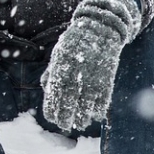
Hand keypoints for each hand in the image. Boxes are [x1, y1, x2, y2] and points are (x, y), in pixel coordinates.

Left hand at [42, 0, 142, 131]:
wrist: (101, 27)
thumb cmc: (76, 42)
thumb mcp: (59, 53)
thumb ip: (52, 71)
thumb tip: (46, 90)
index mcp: (61, 66)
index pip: (54, 93)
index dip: (52, 107)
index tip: (51, 118)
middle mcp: (76, 72)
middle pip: (69, 101)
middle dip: (66, 117)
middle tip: (64, 126)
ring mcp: (93, 75)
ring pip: (87, 103)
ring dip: (83, 117)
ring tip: (79, 124)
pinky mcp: (107, 76)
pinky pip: (103, 98)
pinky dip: (99, 109)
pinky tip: (94, 116)